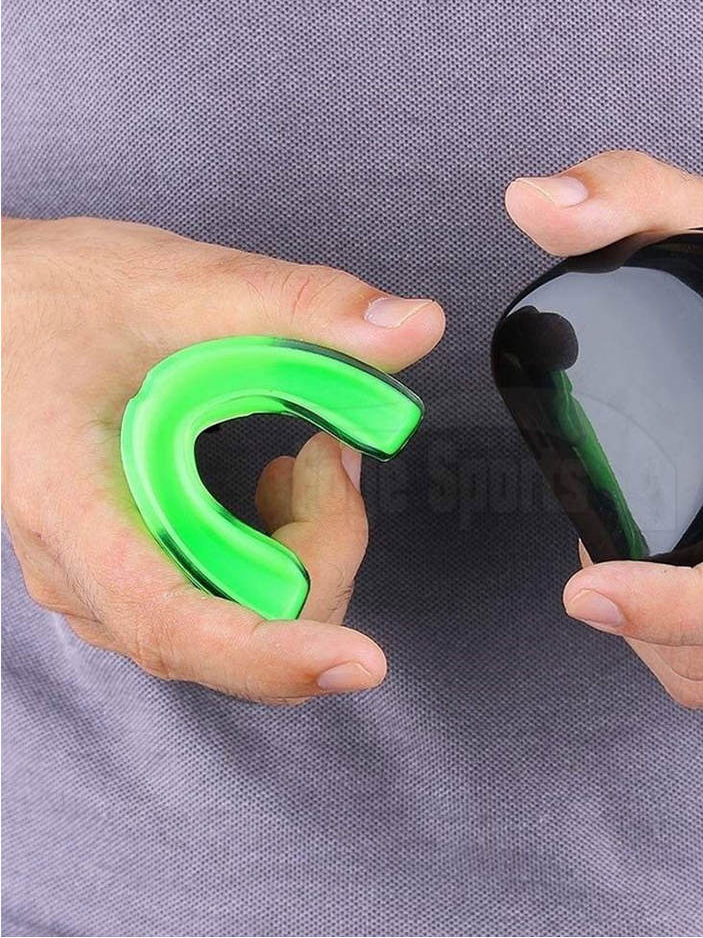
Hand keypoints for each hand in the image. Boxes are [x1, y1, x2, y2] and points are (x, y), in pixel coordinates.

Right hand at [1, 216, 443, 701]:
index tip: (357, 661)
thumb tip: (419, 325)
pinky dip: (281, 551)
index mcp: (75, 506)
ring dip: (305, 548)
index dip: (271, 654)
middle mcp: (85, 572)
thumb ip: (306, 305)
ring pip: (241, 625)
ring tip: (304, 462)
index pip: (173, 622)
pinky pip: (229, 604)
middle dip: (319, 550)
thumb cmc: (67, 298)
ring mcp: (107, 583)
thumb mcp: (187, 283)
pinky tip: (275, 488)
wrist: (0, 308)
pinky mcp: (133, 575)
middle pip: (235, 630)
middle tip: (328, 455)